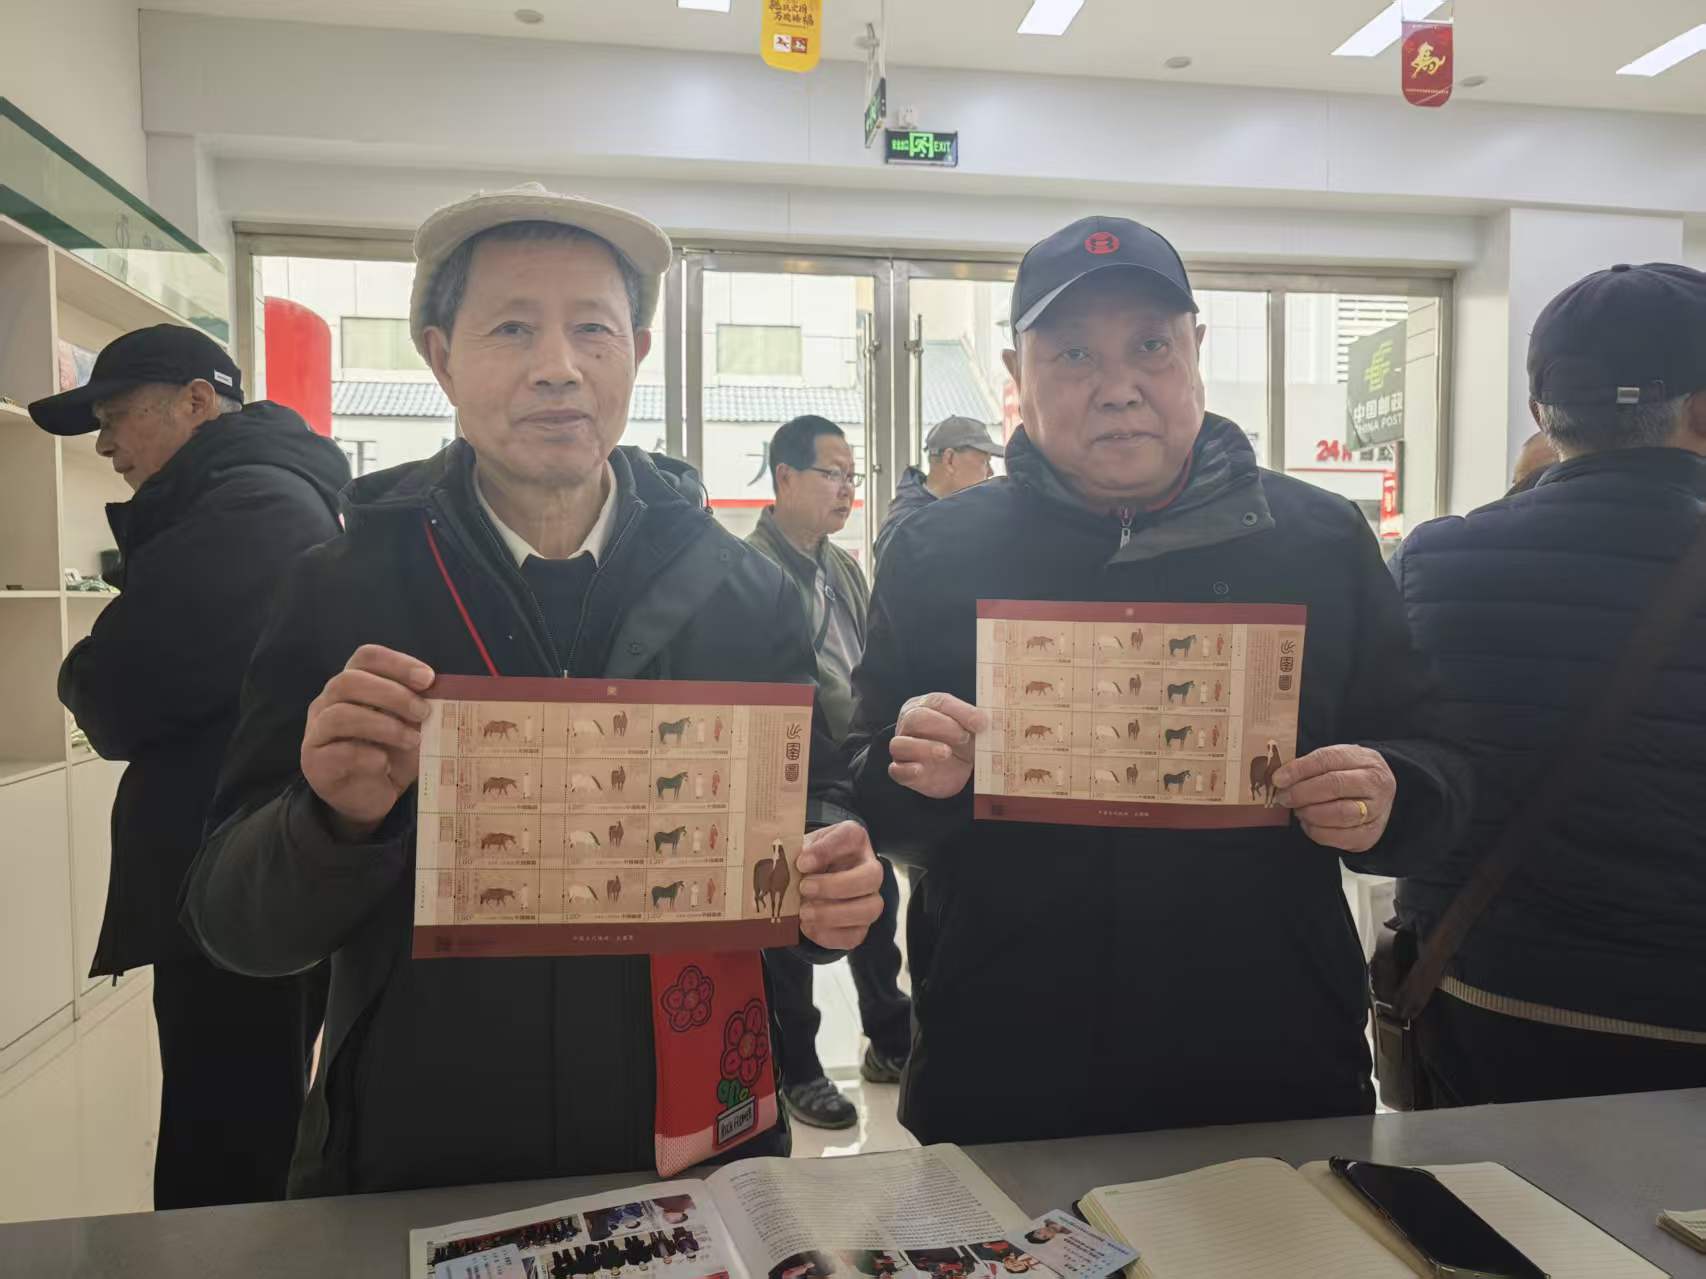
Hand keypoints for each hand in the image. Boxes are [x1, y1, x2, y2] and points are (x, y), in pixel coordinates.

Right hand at [301, 644, 435, 839]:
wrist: (369, 798)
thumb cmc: (391, 754)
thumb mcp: (410, 728)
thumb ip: (419, 709)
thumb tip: (444, 695)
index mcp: (353, 685)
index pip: (366, 657)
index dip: (397, 663)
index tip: (428, 679)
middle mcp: (328, 702)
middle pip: (349, 681)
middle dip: (393, 695)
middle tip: (423, 713)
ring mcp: (317, 731)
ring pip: (340, 715)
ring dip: (383, 725)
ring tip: (412, 740)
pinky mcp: (315, 762)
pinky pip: (337, 752)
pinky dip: (366, 756)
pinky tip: (385, 763)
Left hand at [795, 821, 882, 950]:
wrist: (812, 880)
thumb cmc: (808, 859)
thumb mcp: (801, 847)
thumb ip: (797, 852)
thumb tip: (787, 866)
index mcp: (854, 839)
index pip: (851, 837)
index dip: (826, 850)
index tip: (801, 863)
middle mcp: (869, 867)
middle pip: (872, 877)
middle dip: (836, 886)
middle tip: (804, 888)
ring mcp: (870, 898)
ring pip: (870, 909)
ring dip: (834, 914)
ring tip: (804, 913)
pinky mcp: (861, 926)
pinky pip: (854, 936)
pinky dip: (828, 935)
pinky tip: (807, 927)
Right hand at [887, 692, 989, 798]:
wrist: (956, 769)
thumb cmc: (959, 741)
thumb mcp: (969, 728)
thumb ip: (974, 721)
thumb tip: (982, 721)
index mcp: (924, 706)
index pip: (938, 702)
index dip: (960, 711)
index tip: (981, 723)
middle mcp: (908, 725)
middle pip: (915, 718)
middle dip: (942, 726)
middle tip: (964, 737)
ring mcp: (903, 749)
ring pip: (900, 744)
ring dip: (925, 747)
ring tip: (946, 753)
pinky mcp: (902, 771)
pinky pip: (896, 770)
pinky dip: (907, 770)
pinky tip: (920, 770)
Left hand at [1272, 745, 1396, 853]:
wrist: (1378, 795)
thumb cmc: (1349, 775)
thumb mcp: (1337, 761)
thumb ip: (1311, 766)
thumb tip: (1280, 778)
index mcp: (1365, 759)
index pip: (1327, 760)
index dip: (1299, 770)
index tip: (1278, 779)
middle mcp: (1376, 784)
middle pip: (1335, 786)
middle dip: (1302, 793)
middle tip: (1284, 798)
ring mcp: (1377, 811)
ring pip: (1339, 814)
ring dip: (1310, 813)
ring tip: (1298, 810)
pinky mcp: (1370, 834)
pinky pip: (1340, 837)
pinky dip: (1317, 831)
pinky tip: (1309, 823)